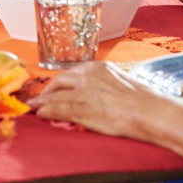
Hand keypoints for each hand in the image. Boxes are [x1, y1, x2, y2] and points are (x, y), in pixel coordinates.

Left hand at [30, 62, 165, 137]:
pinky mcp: (79, 108)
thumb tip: (99, 94)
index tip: (56, 88)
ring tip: (34, 107)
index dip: (62, 83)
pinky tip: (40, 114)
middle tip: (42, 97)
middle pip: (60, 81)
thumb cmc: (142, 100)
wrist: (147, 111)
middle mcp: (86, 76)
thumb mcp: (121, 83)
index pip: (73, 74)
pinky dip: (46, 111)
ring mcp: (81, 92)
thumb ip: (105, 85)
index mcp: (98, 68)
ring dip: (43, 102)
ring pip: (56, 96)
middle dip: (49, 90)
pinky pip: (57, 109)